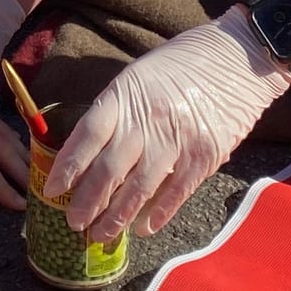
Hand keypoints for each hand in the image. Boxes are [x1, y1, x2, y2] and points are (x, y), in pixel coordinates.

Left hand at [45, 11, 290, 243]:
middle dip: (87, 202)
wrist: (238, 55)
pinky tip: (142, 229)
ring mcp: (176, 139)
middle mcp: (145, 119)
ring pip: (138, 188)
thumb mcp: (139, 75)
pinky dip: (157, 214)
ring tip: (101, 235)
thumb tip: (91, 150)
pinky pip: (175, 192)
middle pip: (108, 169)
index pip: (87, 136)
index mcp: (123, 95)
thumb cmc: (183, 63)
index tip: (53, 189)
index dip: (67, 166)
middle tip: (74, 223)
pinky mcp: (204, 154)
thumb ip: (118, 110)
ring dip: (116, 217)